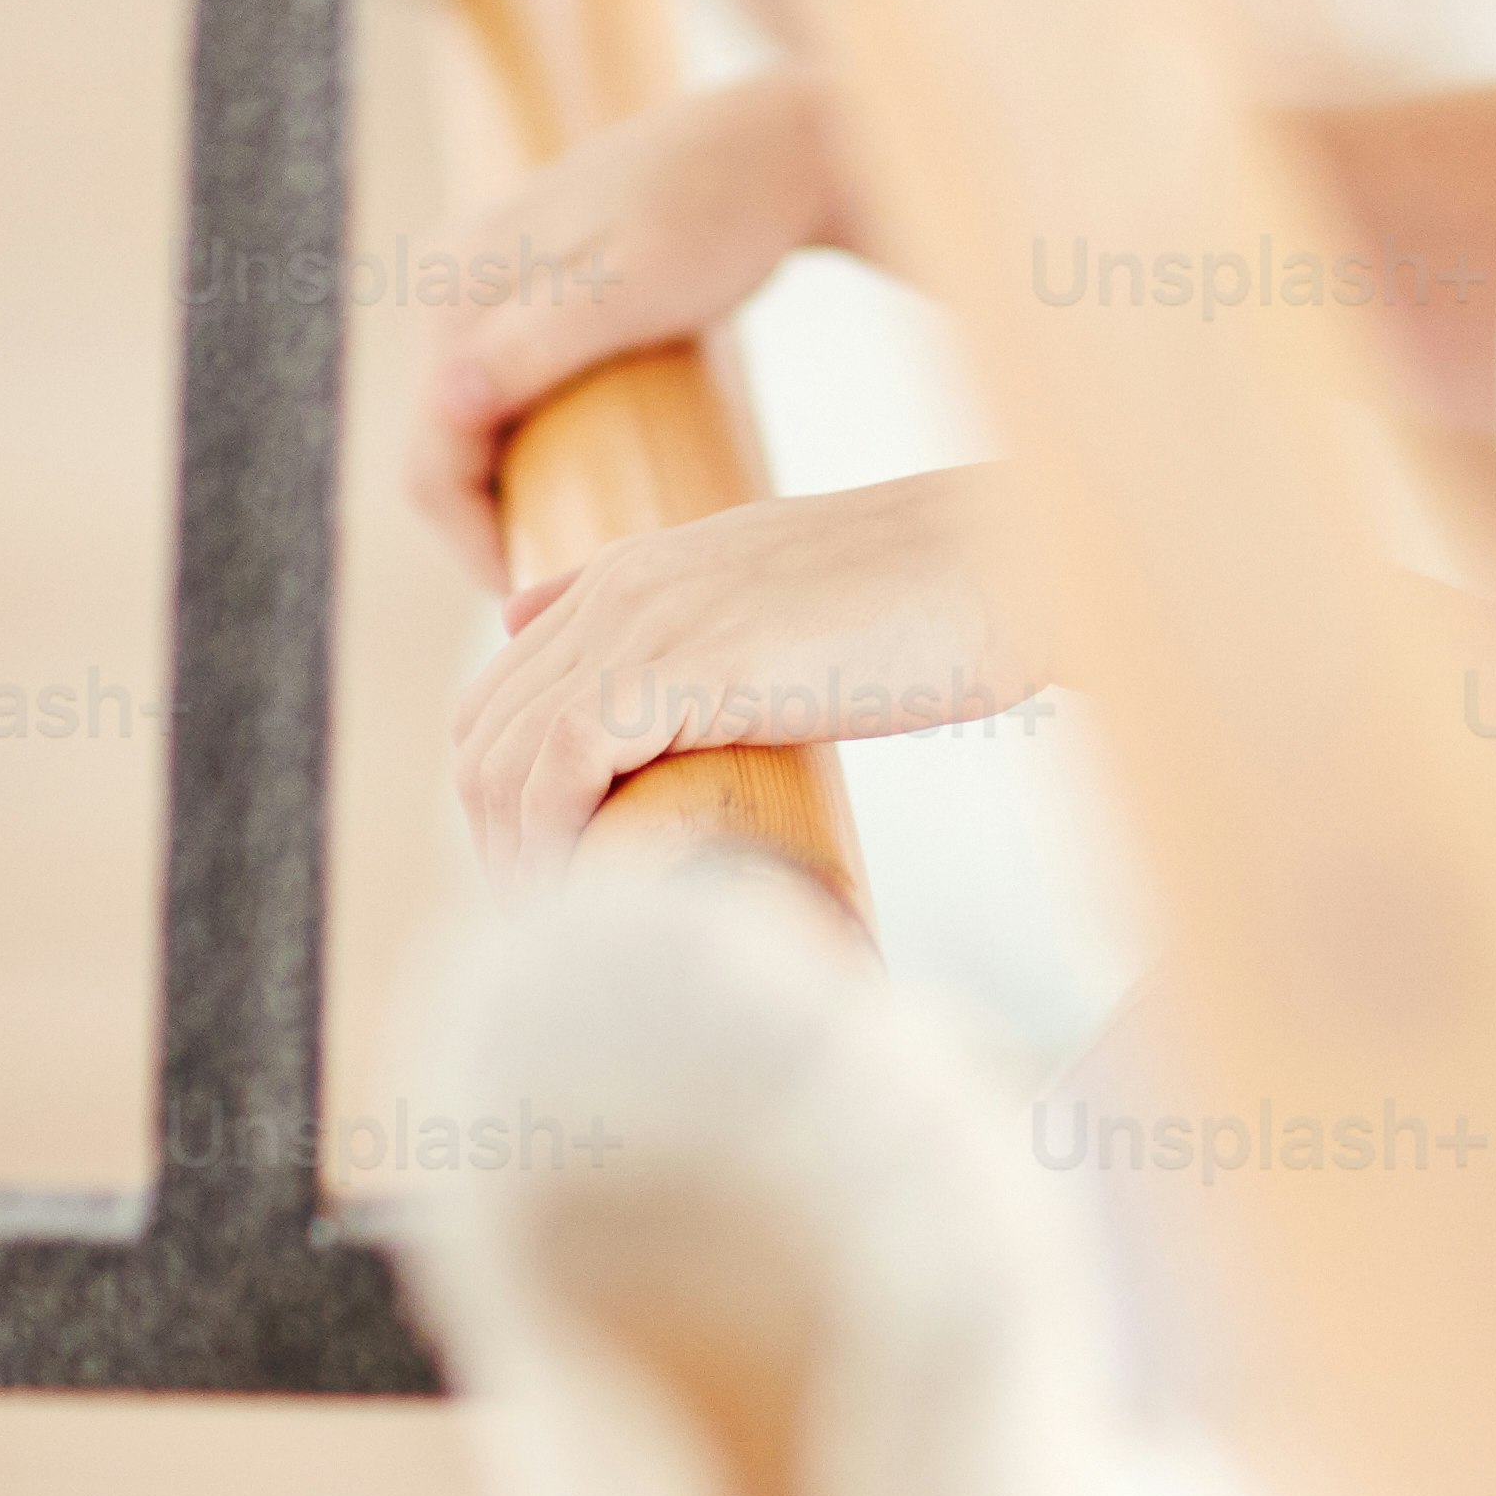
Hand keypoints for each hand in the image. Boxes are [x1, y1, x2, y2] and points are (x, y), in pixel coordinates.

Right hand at [405, 68, 839, 576]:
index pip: (432, 455)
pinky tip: (585, 476)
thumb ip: (540, 340)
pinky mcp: (539, 282)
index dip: (474, 543)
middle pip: (445, 440)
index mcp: (464, 285)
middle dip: (491, 518)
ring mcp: (496, 276)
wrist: (783, 144)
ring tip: (577, 537)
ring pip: (476, 416)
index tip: (539, 595)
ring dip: (512, 482)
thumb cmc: (723, 214)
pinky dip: (535, 438)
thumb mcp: (636, 284)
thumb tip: (444, 399)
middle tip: (564, 579)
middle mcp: (459, 277)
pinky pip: (511, 382)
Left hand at [447, 464, 1051, 874]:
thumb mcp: (790, 599)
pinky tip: (598, 895)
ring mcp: (649, 616)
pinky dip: (555, 846)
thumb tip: (616, 664)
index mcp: (640, 567)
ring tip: (580, 935)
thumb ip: (702, 621)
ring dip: (520, 861)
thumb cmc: (929, 599)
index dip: (512, 806)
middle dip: (499, 844)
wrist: (1012, 560)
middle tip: (563, 928)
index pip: (504, 696)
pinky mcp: (688, 661)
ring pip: (504, 757)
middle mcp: (624, 584)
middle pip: (483, 733)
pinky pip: (558, 766)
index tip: (560, 886)